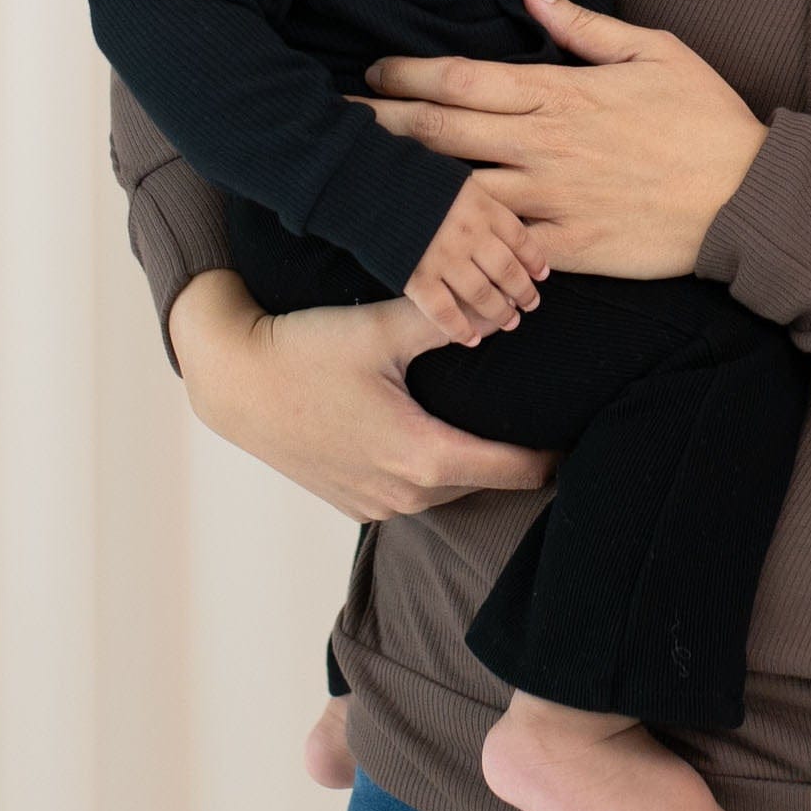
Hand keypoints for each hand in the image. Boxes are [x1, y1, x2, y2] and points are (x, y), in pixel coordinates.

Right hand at [166, 267, 553, 520]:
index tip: (578, 436)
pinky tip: (436, 438)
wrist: (232, 383)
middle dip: (517, 458)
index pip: (516, 470)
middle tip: (545, 424)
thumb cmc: (303, 352)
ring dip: (472, 464)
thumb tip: (498, 305)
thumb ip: (441, 317)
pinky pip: (411, 495)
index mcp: (424, 455)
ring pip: (448, 490)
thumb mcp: (378, 329)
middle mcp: (406, 493)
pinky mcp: (353, 504)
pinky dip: (431, 472)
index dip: (552, 456)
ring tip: (499, 430)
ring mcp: (376, 504)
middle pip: (486, 481)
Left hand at [361, 0, 768, 278]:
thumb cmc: (705, 117)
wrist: (747, 198)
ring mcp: (552, 199)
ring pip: (455, 192)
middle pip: (440, 133)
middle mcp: (544, 144)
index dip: (408, 74)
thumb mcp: (655, 49)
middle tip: (328, 124)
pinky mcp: (567, 246)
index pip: (463, 79)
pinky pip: (499, 249)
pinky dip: (458, 251)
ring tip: (354, 185)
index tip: (371, 73)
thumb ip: (584, 23)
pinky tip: (417, 252)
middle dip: (379, 126)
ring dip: (402, 188)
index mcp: (560, 92)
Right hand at [402, 174, 548, 342]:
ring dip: (499, 312)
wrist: (370, 182)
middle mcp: (470, 234)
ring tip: (509, 322)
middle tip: (530, 305)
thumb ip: (480, 203)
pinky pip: (444, 311)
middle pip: (507, 270)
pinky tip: (471, 339)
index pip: (520, 239)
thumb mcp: (459, 180)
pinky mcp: (417, 278)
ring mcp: (444, 258)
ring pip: (482, 295)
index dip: (534, 260)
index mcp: (482, 206)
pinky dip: (460, 329)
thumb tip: (502, 227)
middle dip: (523, 292)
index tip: (541, 275)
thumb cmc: (414, 178)